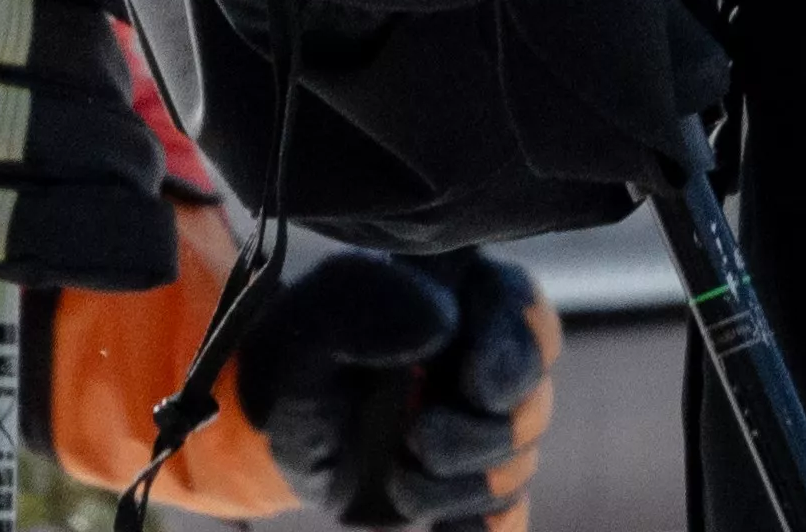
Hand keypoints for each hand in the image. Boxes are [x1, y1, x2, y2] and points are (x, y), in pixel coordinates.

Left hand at [236, 241, 556, 526]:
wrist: (275, 422)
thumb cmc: (300, 354)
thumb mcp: (317, 320)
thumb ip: (369, 303)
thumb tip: (441, 323)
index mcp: (464, 297)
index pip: (524, 314)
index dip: (515, 352)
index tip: (476, 384)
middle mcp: (489, 357)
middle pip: (530, 399)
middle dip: (482, 434)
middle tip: (420, 438)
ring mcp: (484, 424)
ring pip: (516, 463)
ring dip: (460, 486)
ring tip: (400, 479)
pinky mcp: (468, 485)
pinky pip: (503, 516)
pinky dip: (483, 529)